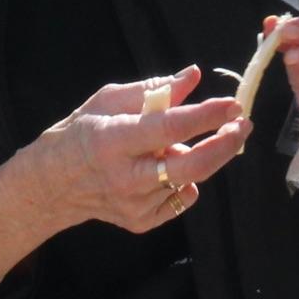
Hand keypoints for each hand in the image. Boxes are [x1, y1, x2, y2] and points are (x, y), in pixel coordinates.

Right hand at [33, 66, 249, 232]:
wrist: (54, 184)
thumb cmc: (82, 132)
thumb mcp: (109, 100)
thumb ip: (154, 89)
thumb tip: (194, 76)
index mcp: (114, 139)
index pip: (169, 128)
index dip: (206, 116)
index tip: (233, 104)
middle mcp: (125, 177)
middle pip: (191, 166)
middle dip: (225, 144)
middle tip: (244, 126)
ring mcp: (134, 204)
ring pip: (189, 181)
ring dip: (199, 158)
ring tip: (181, 145)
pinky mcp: (141, 222)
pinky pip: (181, 200)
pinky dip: (184, 181)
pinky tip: (165, 170)